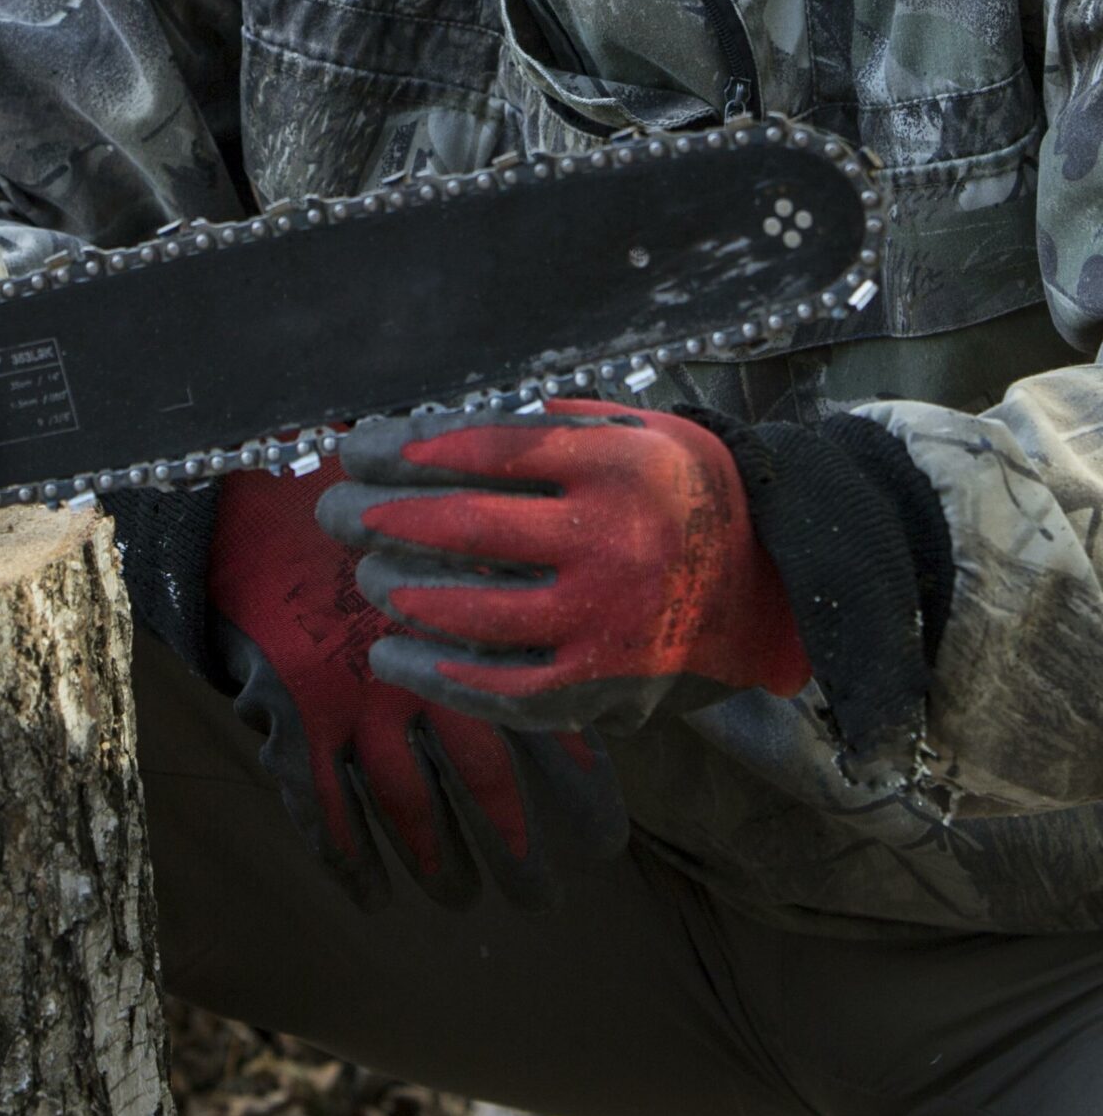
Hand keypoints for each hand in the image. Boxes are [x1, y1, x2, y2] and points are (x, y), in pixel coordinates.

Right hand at [209, 460, 625, 910]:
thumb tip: (578, 653)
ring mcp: (358, 699)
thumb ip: (508, 590)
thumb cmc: (368, 498)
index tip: (602, 844)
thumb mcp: (455, 532)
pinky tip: (368, 895)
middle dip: (520, 849)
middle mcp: (428, 674)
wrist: (259, 487)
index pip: (546, 728)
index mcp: (479, 631)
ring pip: (410, 807)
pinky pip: (323, 803)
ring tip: (461, 900)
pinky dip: (346, 857)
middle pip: (490, 785)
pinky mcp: (296, 711)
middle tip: (542, 898)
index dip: (578, 792)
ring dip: (438, 863)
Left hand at [317, 401, 813, 732]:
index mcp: (617, 464)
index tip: (357, 451)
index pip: (481, 450)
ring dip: (398, 591)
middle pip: (463, 527)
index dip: (403, 450)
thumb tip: (418, 433)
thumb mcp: (631, 428)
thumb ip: (539, 426)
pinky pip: (502, 688)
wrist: (779, 581)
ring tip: (367, 574)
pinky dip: (436, 674)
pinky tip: (391, 652)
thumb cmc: (679, 492)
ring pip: (472, 611)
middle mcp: (615, 542)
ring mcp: (610, 621)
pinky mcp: (606, 686)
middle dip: (378, 517)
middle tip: (335, 512)